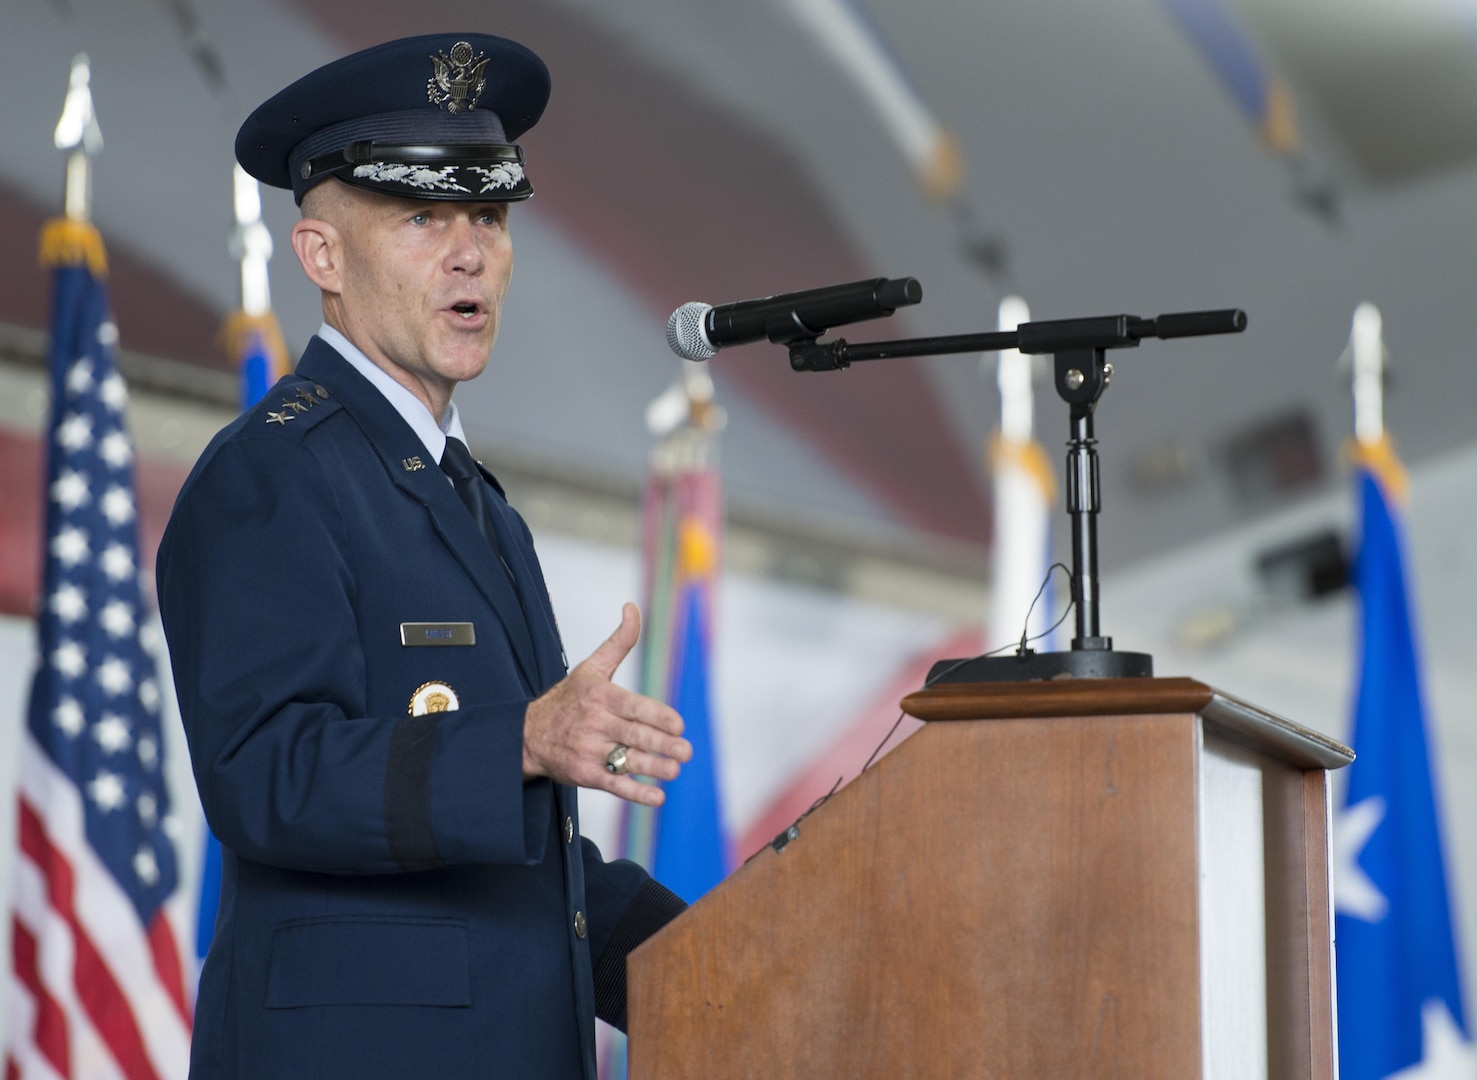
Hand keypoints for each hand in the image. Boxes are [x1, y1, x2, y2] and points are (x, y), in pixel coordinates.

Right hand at [522, 603, 690, 805]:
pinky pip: (614, 785)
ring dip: (653, 769)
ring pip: (626, 761)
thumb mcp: (592, 666)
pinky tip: (657, 797)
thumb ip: (619, 641)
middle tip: (686, 751)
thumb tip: (632, 607)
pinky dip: (636, 793)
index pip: (634, 706)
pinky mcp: (585, 774)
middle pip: (634, 736)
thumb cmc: (568, 699)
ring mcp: (589, 750)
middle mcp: (595, 723)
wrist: (527, 734)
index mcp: (600, 696)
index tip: (679, 725)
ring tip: (675, 770)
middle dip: (662, 745)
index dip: (657, 716)